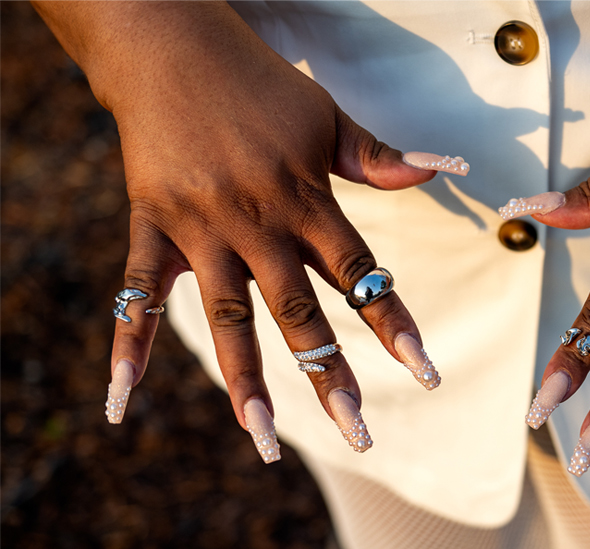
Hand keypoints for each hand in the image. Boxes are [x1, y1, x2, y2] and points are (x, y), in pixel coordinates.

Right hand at [36, 2, 466, 460]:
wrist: (169, 48)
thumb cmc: (260, 85)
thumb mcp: (328, 118)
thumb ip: (378, 160)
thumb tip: (445, 171)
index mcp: (307, 201)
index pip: (360, 274)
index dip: (393, 325)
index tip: (426, 373)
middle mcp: (256, 223)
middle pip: (298, 313)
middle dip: (328, 376)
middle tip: (359, 434)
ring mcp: (201, 229)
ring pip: (226, 317)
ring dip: (245, 382)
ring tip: (264, 438)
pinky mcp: (151, 226)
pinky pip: (139, 293)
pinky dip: (128, 344)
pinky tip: (123, 398)